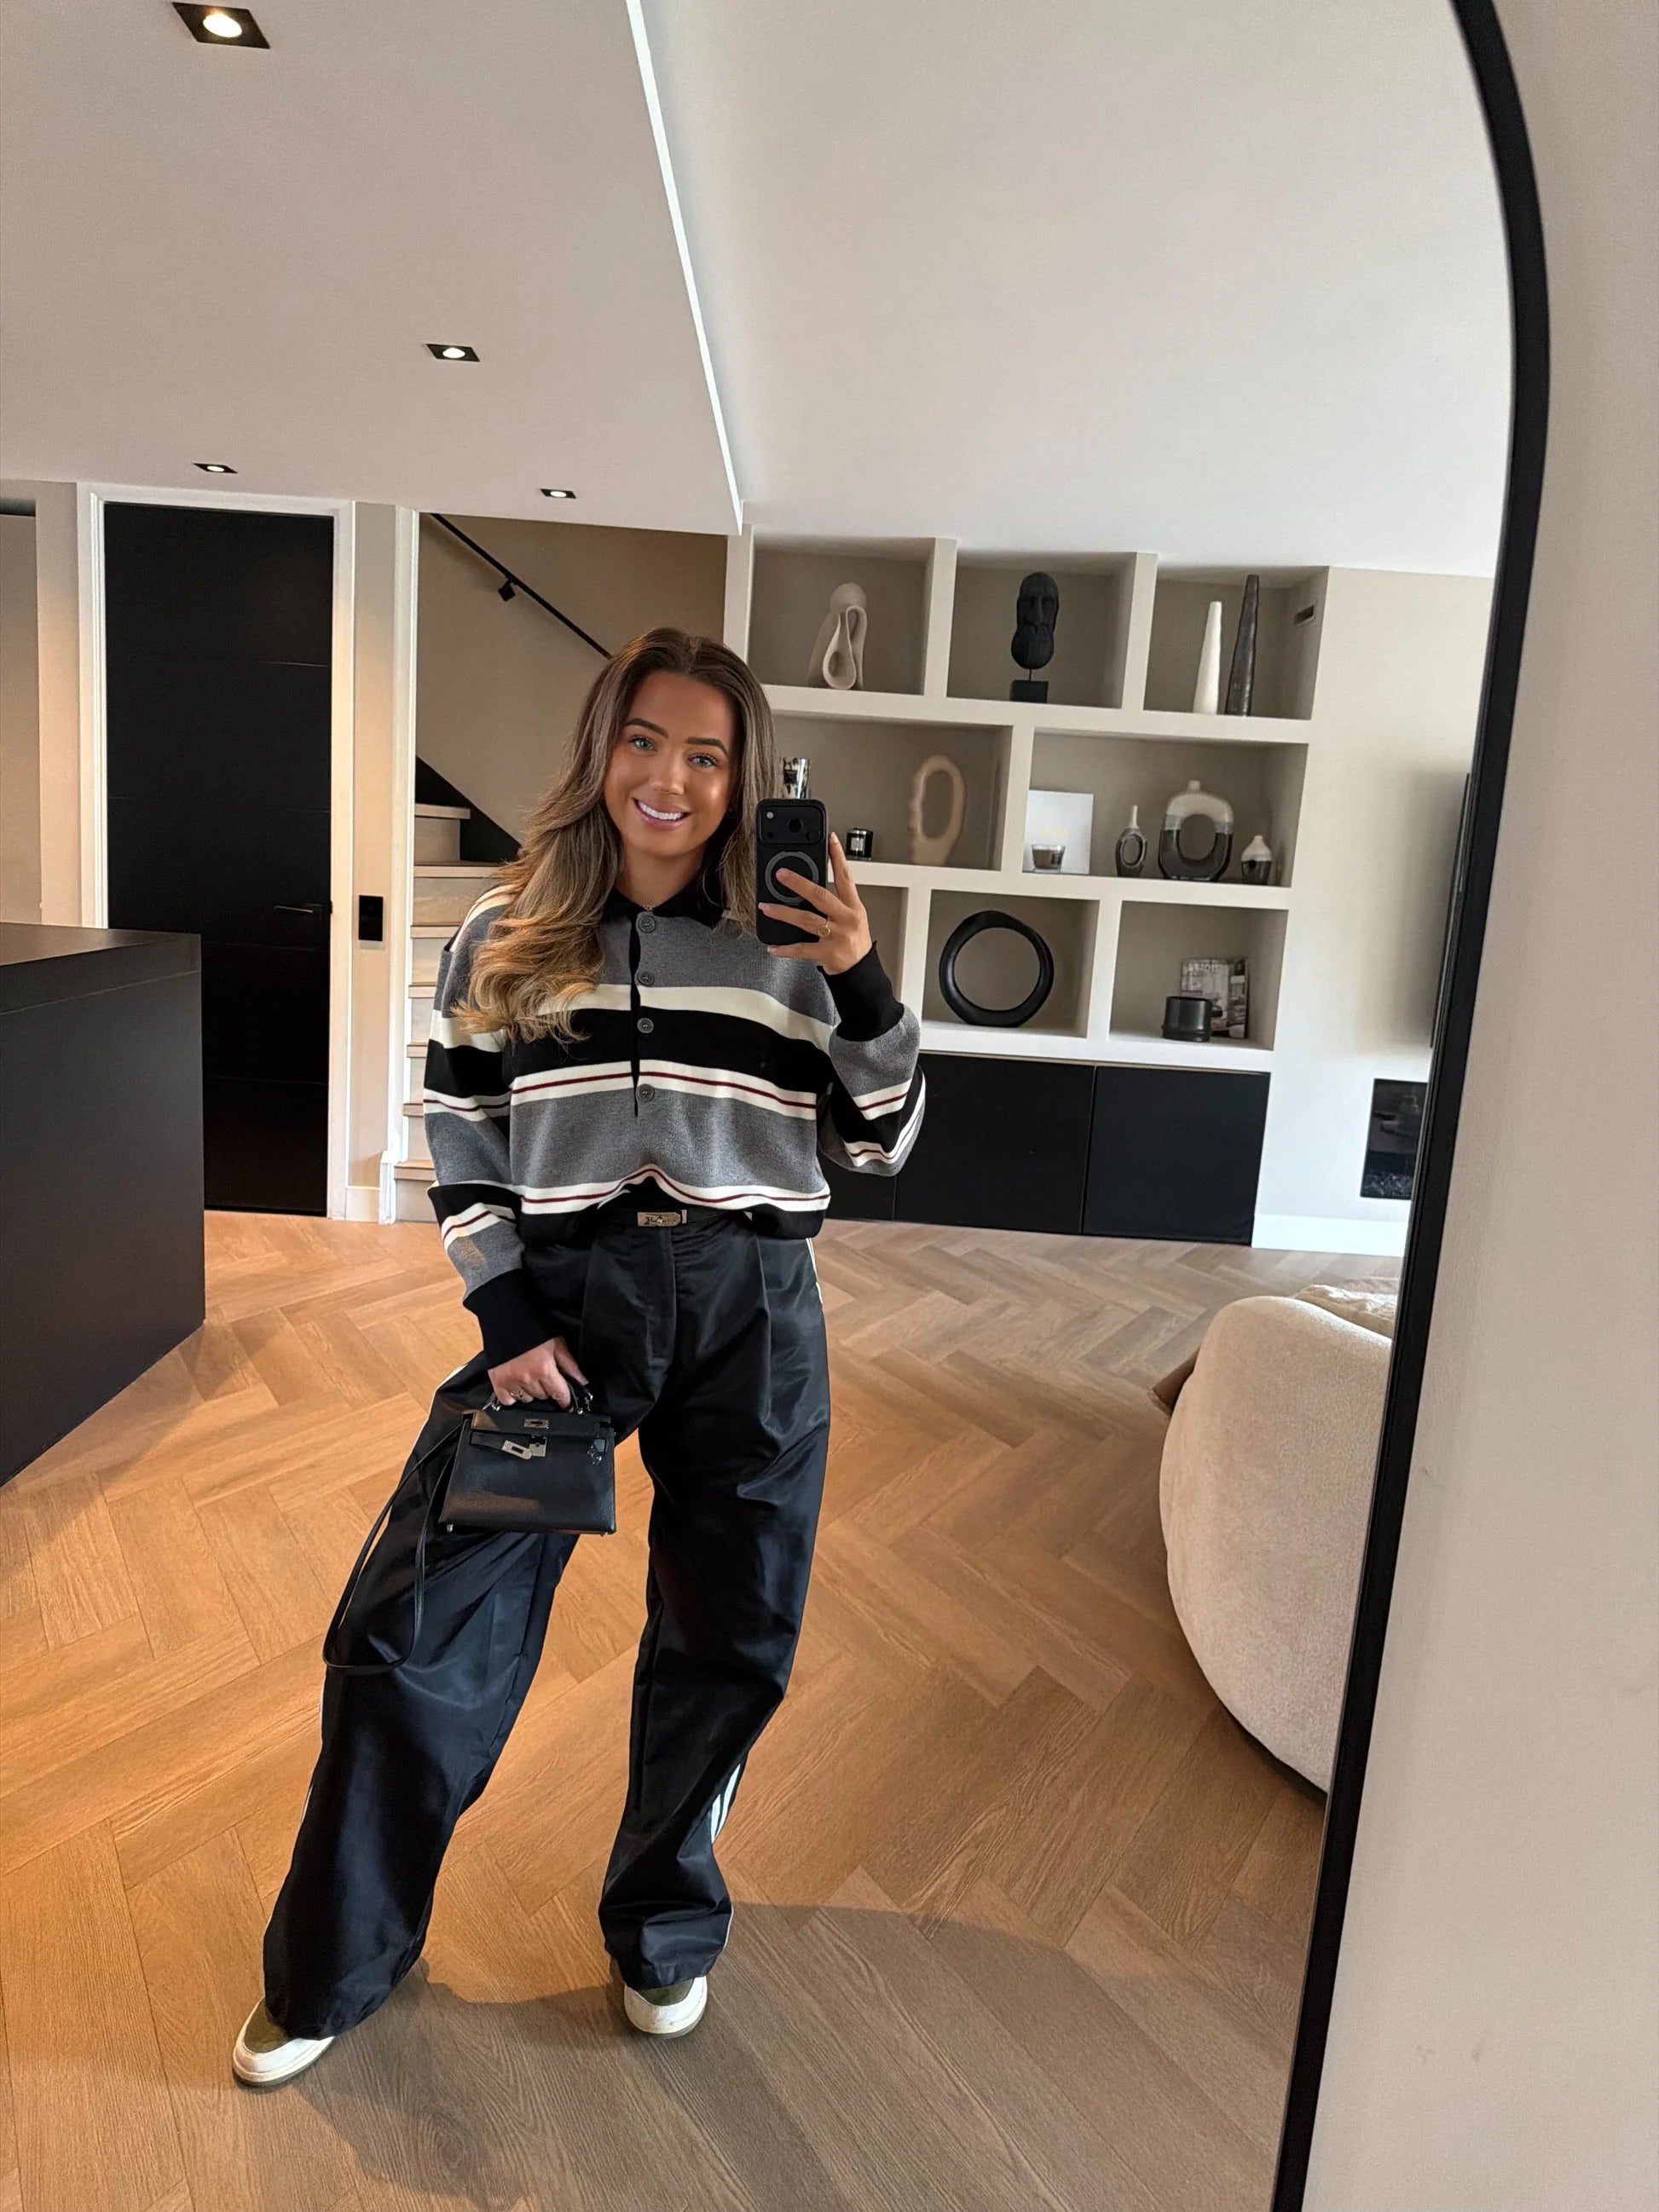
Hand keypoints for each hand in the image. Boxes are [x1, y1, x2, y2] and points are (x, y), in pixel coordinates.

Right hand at [488, 1335, 586, 1409]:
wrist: (506, 1319)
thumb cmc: (532, 1328)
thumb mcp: (556, 1343)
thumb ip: (569, 1364)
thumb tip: (581, 1381)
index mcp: (544, 1369)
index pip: (559, 1394)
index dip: (565, 1400)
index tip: (566, 1403)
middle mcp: (528, 1378)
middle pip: (544, 1396)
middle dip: (547, 1388)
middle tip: (545, 1376)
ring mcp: (511, 1381)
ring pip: (527, 1399)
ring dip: (531, 1392)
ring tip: (529, 1377)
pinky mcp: (497, 1381)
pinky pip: (508, 1400)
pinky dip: (513, 1396)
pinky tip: (516, 1385)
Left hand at [761, 833, 874, 974]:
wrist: (862, 970)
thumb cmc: (855, 941)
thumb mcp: (853, 916)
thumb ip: (835, 902)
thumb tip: (807, 886)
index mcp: (853, 907)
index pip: (846, 877)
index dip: (838, 857)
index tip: (830, 840)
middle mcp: (846, 919)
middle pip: (821, 896)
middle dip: (799, 883)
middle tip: (781, 874)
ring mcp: (837, 936)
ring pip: (807, 920)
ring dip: (784, 913)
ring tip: (767, 907)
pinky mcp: (828, 953)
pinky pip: (802, 949)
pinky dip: (786, 949)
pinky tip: (773, 947)